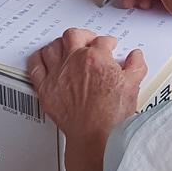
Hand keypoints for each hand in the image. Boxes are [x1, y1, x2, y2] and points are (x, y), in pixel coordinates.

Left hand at [28, 28, 146, 170]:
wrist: (95, 135)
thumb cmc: (111, 115)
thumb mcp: (133, 85)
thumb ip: (135, 66)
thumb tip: (135, 56)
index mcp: (96, 58)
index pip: (102, 41)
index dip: (108, 43)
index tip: (109, 47)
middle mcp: (74, 61)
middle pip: (74, 35)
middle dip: (84, 35)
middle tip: (89, 41)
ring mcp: (58, 74)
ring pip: (53, 47)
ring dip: (61, 44)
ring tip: (67, 47)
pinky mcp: (46, 89)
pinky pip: (35, 66)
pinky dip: (38, 58)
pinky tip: (43, 57)